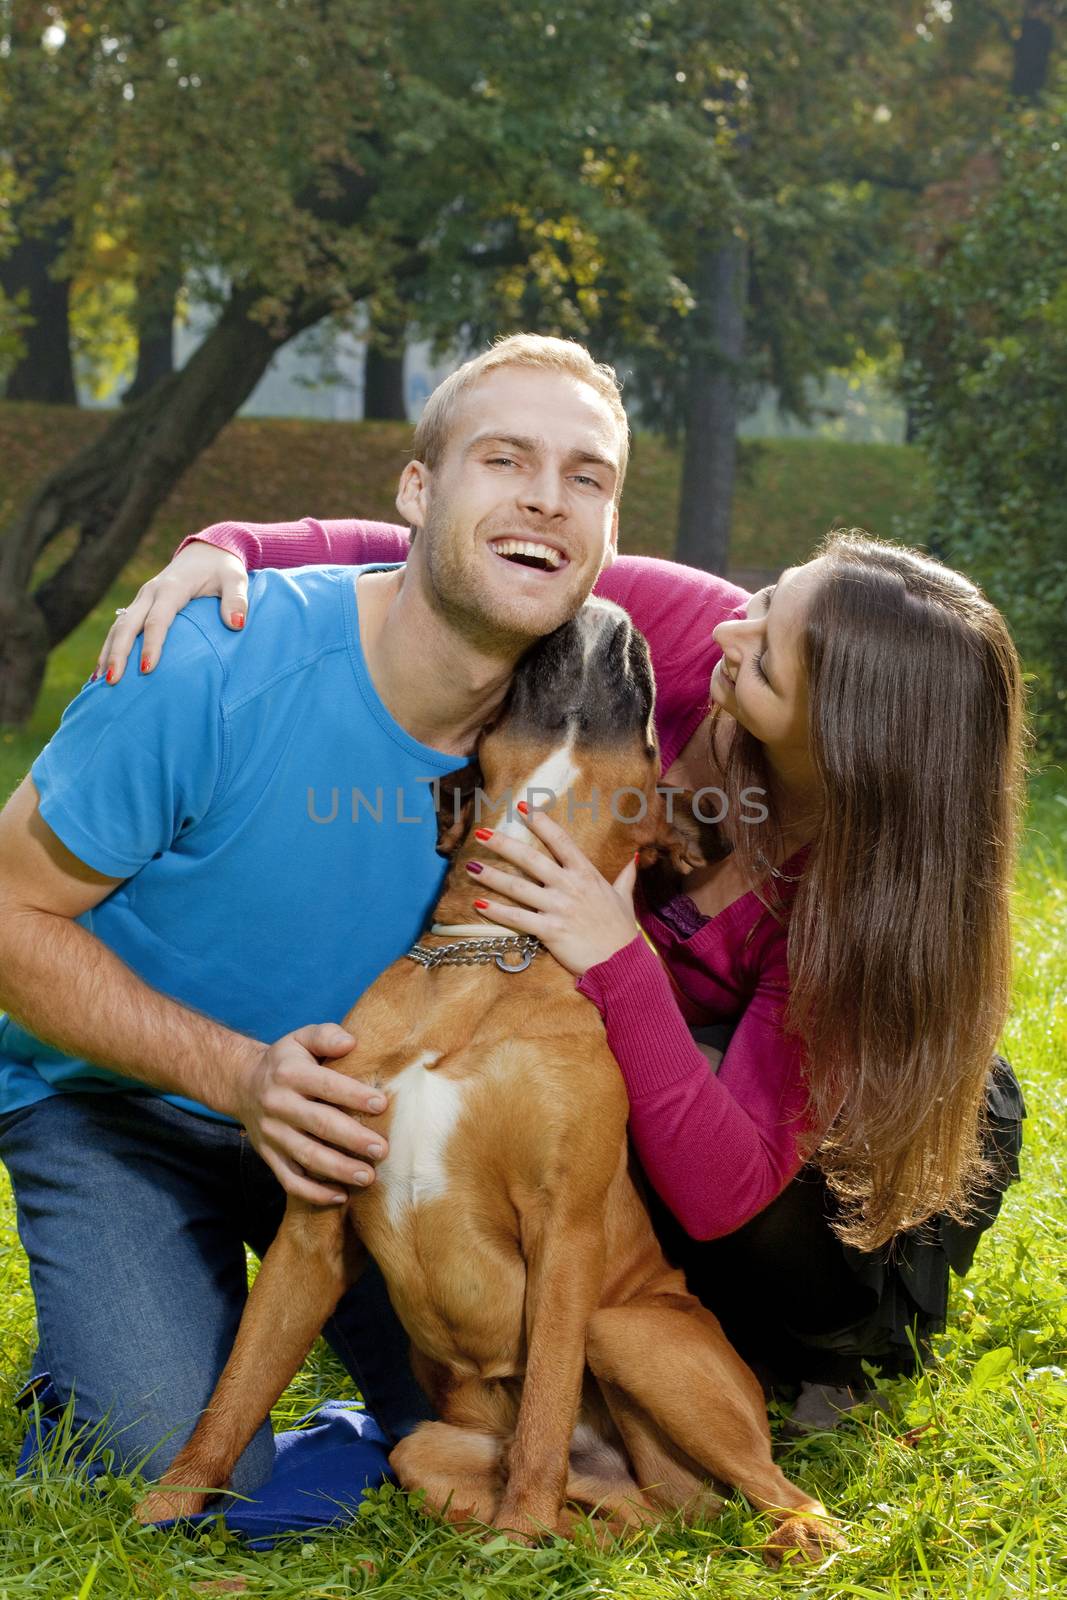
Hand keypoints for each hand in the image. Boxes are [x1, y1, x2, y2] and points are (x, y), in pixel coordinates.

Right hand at [94, 540, 248, 684]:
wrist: (206, 551)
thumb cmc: (223, 568)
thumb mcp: (236, 578)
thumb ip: (237, 600)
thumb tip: (236, 625)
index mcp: (173, 587)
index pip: (157, 620)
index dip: (151, 644)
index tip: (147, 669)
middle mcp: (151, 592)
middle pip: (127, 624)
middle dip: (118, 653)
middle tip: (112, 681)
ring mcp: (142, 598)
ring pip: (118, 626)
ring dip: (108, 652)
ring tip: (100, 682)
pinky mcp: (140, 605)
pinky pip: (120, 626)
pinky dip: (110, 646)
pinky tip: (103, 669)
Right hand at [234, 1023, 389, 1204]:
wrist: (241, 1084)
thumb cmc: (285, 1061)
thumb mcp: (300, 1038)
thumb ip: (326, 1036)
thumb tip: (351, 1042)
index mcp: (290, 1074)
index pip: (325, 1085)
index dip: (353, 1095)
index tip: (381, 1105)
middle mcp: (279, 1105)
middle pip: (319, 1125)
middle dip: (352, 1139)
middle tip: (382, 1150)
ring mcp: (272, 1134)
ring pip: (306, 1156)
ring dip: (338, 1169)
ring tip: (368, 1177)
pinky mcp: (269, 1156)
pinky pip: (290, 1180)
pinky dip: (314, 1193)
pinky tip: (341, 1196)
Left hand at [466, 806, 639, 976]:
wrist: (621, 964)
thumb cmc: (621, 931)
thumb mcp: (625, 897)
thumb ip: (625, 875)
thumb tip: (633, 856)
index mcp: (586, 874)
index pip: (561, 841)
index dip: (541, 822)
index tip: (522, 807)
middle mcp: (570, 886)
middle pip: (531, 859)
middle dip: (504, 844)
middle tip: (480, 833)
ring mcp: (558, 908)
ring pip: (518, 887)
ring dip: (491, 876)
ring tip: (470, 866)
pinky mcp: (549, 931)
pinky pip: (517, 918)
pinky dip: (497, 911)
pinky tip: (478, 904)